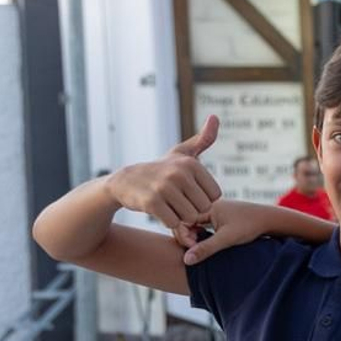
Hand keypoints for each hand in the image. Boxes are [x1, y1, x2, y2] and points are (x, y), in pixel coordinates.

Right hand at [106, 116, 222, 230]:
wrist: (125, 182)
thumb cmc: (161, 169)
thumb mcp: (181, 153)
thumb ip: (203, 139)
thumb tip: (215, 117)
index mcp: (191, 163)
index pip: (215, 196)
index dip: (202, 198)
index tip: (188, 191)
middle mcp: (179, 173)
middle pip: (204, 208)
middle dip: (192, 209)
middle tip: (177, 200)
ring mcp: (164, 187)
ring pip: (190, 217)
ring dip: (180, 217)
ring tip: (169, 204)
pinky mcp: (152, 202)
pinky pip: (174, 223)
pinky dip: (169, 222)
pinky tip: (160, 211)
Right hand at [176, 198, 268, 265]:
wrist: (271, 220)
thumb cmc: (251, 226)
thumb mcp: (227, 239)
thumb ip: (206, 249)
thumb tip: (186, 260)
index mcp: (208, 207)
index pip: (183, 220)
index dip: (183, 236)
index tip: (191, 248)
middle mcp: (210, 206)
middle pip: (187, 222)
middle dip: (186, 237)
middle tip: (193, 251)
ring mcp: (216, 212)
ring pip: (196, 225)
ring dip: (195, 238)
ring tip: (200, 249)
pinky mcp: (223, 218)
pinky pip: (205, 226)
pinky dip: (203, 236)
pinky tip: (210, 246)